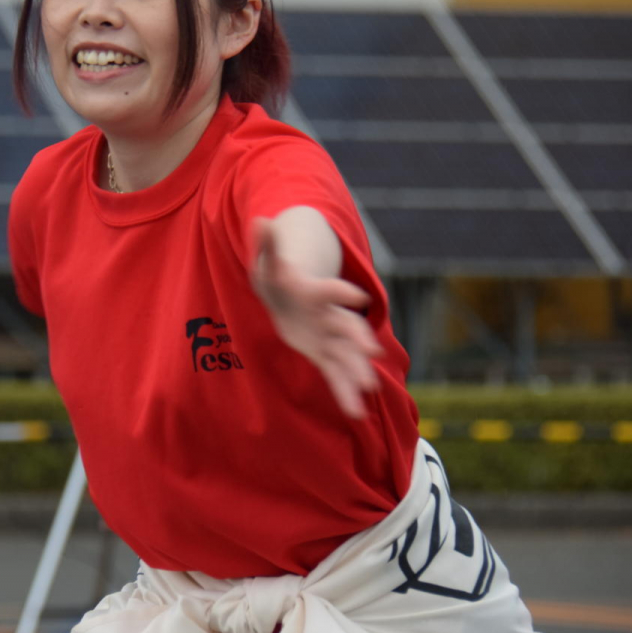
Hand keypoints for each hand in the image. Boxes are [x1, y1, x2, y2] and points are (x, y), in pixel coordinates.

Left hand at [251, 217, 381, 417]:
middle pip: (346, 326)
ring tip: (368, 390)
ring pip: (346, 355)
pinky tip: (355, 413)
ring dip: (356, 371)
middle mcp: (328, 315)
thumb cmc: (278, 274)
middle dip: (358, 339)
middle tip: (371, 353)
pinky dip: (344, 393)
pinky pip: (335, 375)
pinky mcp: (323, 353)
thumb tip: (260, 219)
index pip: (329, 290)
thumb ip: (267, 243)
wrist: (290, 292)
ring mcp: (329, 336)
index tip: (357, 297)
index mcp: (314, 291)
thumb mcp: (268, 260)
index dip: (341, 292)